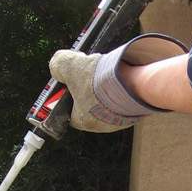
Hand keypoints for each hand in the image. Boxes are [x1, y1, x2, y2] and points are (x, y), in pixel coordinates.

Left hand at [49, 34, 186, 134]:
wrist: (133, 82)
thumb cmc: (98, 80)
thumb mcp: (70, 66)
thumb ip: (58, 65)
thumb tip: (56, 67)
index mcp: (83, 121)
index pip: (69, 110)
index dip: (67, 94)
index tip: (70, 79)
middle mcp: (102, 125)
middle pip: (88, 103)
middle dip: (88, 86)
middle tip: (90, 71)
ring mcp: (120, 119)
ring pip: (107, 100)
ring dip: (105, 85)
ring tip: (107, 71)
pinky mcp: (134, 111)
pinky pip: (123, 99)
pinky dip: (120, 87)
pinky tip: (120, 75)